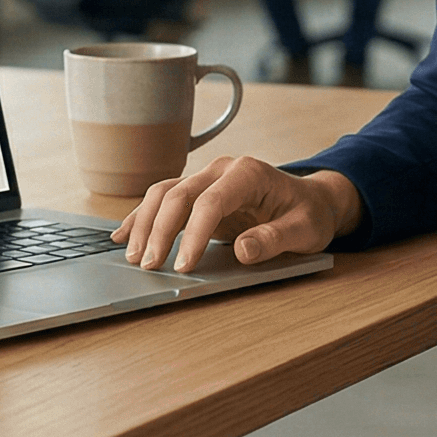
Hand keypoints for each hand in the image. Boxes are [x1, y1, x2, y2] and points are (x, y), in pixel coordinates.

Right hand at [111, 155, 361, 271]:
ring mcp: (208, 179)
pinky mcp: (200, 193)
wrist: (313, 200)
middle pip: (178, 194)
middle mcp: (223, 170)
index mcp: (248, 173)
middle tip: (149, 265)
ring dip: (145, 223)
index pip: (210, 202)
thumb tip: (243, 249)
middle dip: (159, 230)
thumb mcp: (305, 230)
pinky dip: (142, 216)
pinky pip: (164, 199)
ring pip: (164, 193)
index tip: (184, 265)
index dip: (193, 234)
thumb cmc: (310, 214)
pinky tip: (123, 235)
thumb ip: (275, 239)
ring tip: (133, 257)